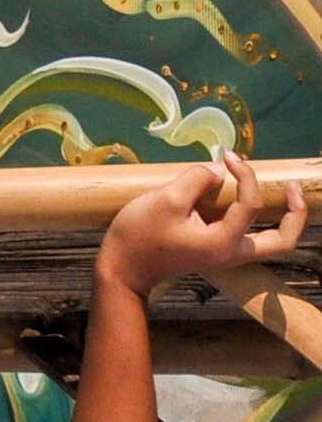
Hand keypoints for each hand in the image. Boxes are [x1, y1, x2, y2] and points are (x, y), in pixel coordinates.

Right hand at [96, 158, 305, 300]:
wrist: (125, 266)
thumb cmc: (142, 233)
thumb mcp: (167, 198)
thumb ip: (197, 179)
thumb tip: (219, 171)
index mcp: (223, 243)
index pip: (250, 205)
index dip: (245, 174)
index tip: (226, 155)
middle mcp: (232, 253)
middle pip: (282, 241)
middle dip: (294, 213)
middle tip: (293, 185)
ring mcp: (226, 254)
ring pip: (271, 242)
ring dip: (283, 219)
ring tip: (284, 191)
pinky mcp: (216, 249)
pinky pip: (251, 236)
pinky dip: (259, 217)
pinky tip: (247, 197)